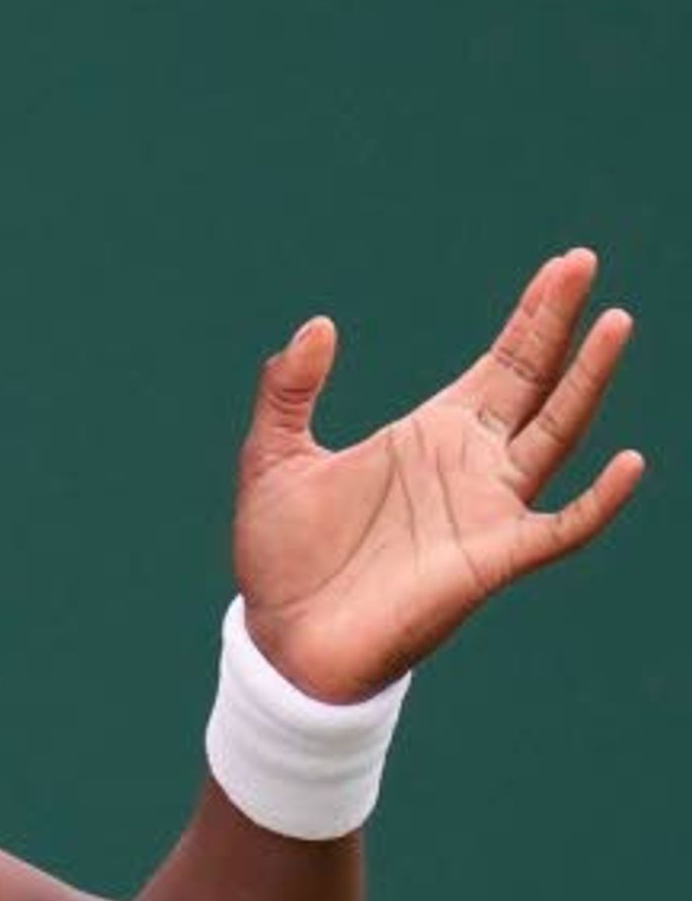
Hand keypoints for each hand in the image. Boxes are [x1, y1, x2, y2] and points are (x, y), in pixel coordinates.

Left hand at [235, 248, 644, 699]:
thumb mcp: (272, 457)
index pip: (501, 362)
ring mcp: (489, 510)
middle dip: (563, 324)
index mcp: (430, 434)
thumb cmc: (284, 554)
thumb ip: (289, 391)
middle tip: (586, 263)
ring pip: (559, 434)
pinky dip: (600, 500)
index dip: (533, 314)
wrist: (282, 637)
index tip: (567, 265)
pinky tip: (629, 463)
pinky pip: (564, 527)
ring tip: (616, 325)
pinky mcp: (493, 559)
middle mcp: (473, 464)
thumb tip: (316, 324)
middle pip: (535, 380)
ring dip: (588, 382)